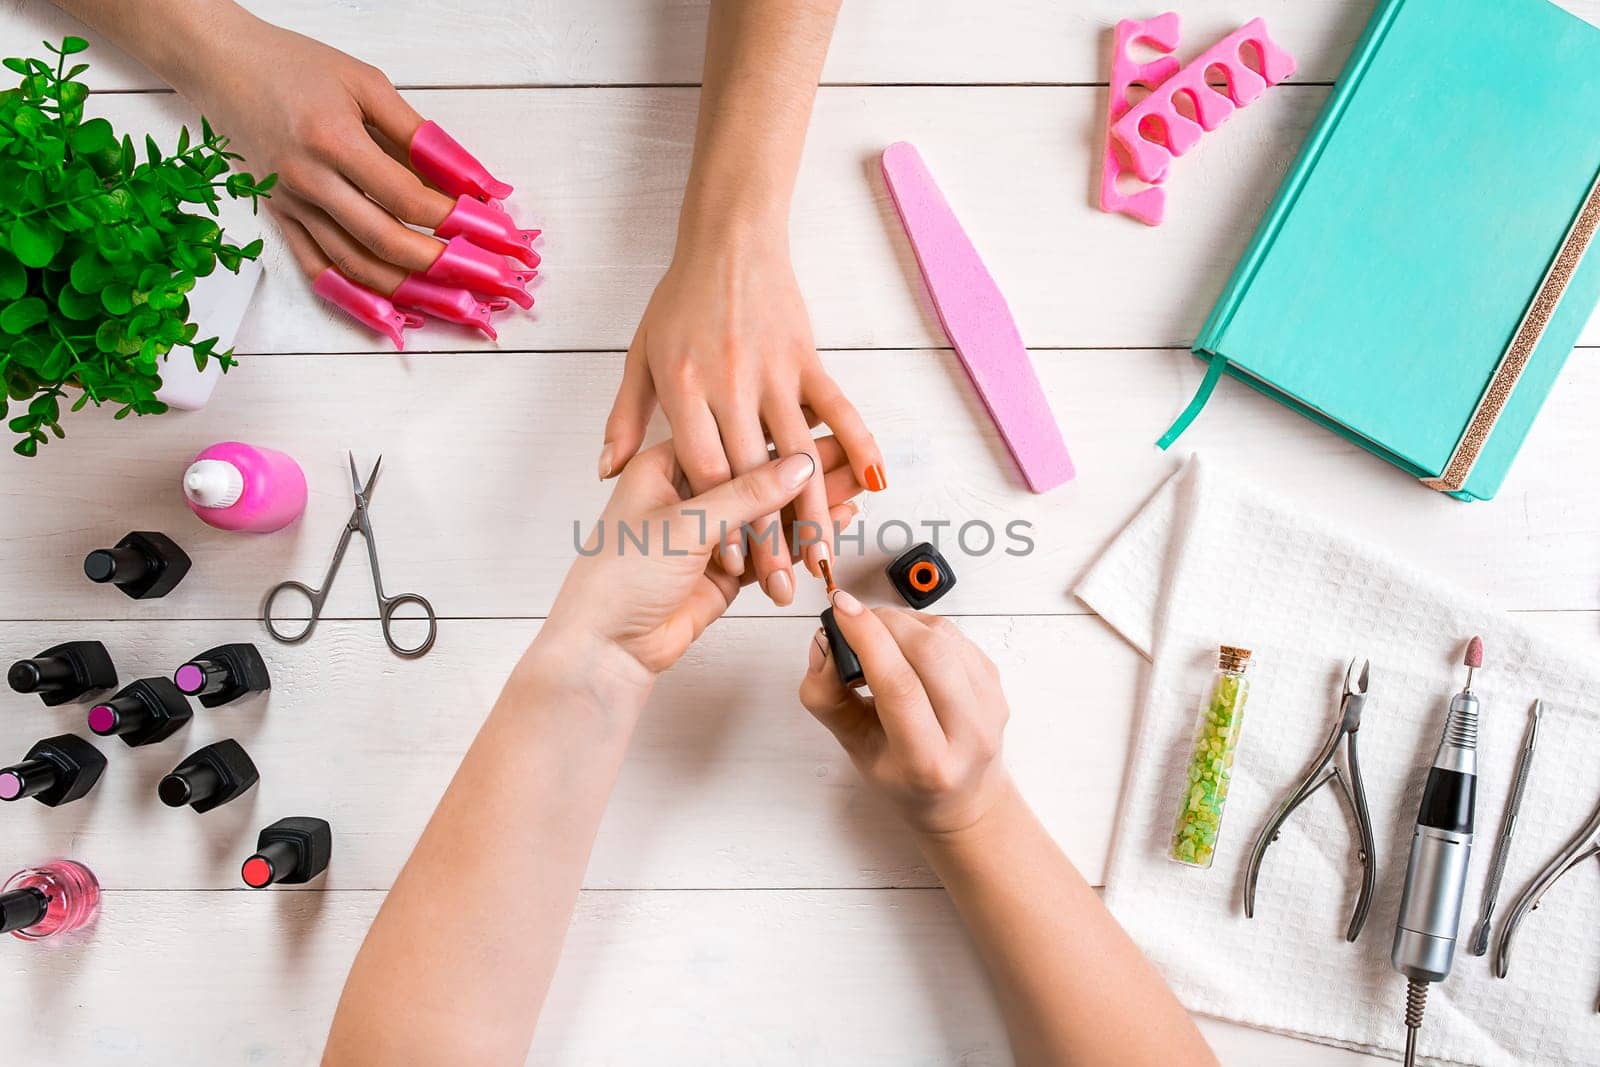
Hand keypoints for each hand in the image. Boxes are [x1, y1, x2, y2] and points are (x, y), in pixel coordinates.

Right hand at [163, 6, 454, 291]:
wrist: (222, 65)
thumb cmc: (296, 66)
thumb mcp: (367, 85)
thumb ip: (418, 136)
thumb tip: (469, 179)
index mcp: (332, 140)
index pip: (406, 197)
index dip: (451, 218)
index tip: (486, 226)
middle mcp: (308, 180)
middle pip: (384, 241)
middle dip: (438, 262)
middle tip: (477, 272)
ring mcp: (290, 205)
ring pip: (354, 264)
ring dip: (406, 287)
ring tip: (447, 296)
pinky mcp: (278, 218)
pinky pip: (318, 268)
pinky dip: (356, 293)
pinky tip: (390, 307)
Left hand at [543, 435, 864, 694]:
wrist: (605, 644)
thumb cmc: (620, 575)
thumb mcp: (687, 522)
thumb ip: (747, 493)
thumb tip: (798, 465)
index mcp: (668, 465)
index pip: (735, 439)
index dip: (780, 434)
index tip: (822, 425)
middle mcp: (690, 494)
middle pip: (760, 476)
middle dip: (808, 470)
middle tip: (853, 459)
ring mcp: (710, 533)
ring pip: (771, 513)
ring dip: (811, 505)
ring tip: (856, 489)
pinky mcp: (726, 570)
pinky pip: (772, 549)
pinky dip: (802, 538)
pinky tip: (834, 523)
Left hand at [601, 232, 884, 606]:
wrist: (727, 237)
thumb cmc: (678, 298)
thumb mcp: (639, 358)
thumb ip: (626, 418)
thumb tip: (606, 468)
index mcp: (681, 389)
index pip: (705, 472)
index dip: (721, 522)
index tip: (736, 566)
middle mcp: (726, 383)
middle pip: (751, 476)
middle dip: (770, 536)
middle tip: (786, 583)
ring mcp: (770, 371)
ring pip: (796, 455)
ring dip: (814, 509)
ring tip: (824, 555)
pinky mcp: (806, 358)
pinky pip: (836, 409)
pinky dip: (859, 444)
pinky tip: (873, 481)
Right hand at [799, 593, 1012, 835]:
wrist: (961, 797)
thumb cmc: (905, 778)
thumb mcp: (855, 749)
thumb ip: (828, 699)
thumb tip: (824, 645)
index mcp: (928, 762)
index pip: (899, 687)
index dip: (867, 639)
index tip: (841, 610)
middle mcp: (969, 734)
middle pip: (929, 653)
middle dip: (884, 622)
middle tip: (854, 621)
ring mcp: (990, 705)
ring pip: (944, 636)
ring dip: (902, 622)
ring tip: (877, 635)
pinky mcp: (996, 681)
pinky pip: (956, 636)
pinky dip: (922, 628)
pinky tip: (905, 644)